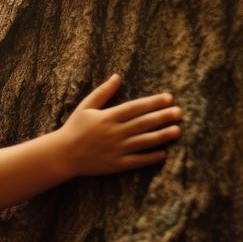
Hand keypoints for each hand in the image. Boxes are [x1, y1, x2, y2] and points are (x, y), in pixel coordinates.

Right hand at [57, 74, 182, 176]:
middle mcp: (114, 132)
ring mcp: (116, 149)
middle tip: (180, 112)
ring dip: (162, 136)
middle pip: (144, 123)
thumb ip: (103, 92)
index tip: (169, 98)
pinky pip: (137, 161)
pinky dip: (151, 157)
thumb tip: (117, 76)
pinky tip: (163, 153)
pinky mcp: (116, 164)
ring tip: (178, 130)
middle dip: (163, 117)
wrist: (63, 155)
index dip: (153, 103)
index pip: (136, 108)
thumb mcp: (85, 107)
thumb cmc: (74, 128)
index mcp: (108, 117)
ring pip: (144, 141)